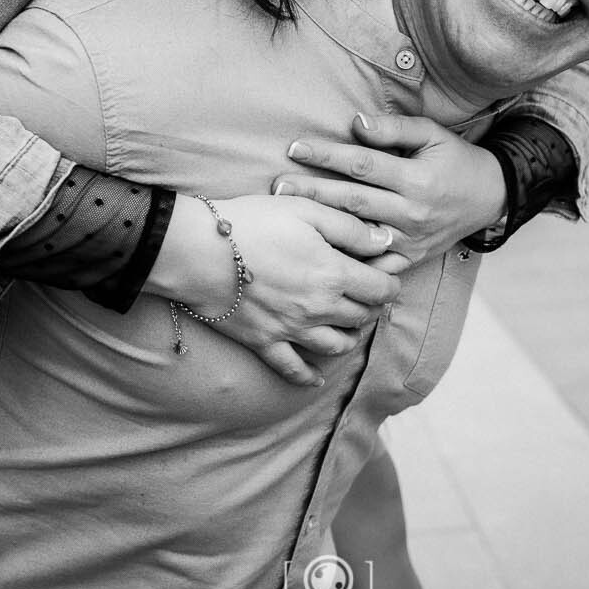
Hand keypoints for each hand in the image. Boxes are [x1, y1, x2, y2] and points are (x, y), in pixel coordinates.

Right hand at [145, 193, 407, 386]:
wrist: (197, 251)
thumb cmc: (251, 223)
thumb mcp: (306, 211)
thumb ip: (351, 228)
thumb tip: (385, 241)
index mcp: (334, 275)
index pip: (382, 289)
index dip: (392, 280)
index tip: (388, 270)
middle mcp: (319, 309)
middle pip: (362, 317)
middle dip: (372, 304)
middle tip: (367, 289)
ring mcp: (291, 330)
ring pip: (336, 346)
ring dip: (349, 336)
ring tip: (348, 324)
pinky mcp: (264, 342)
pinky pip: (293, 369)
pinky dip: (309, 376)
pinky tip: (317, 378)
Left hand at [273, 113, 506, 266]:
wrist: (490, 198)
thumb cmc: (456, 160)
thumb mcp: (433, 134)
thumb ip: (394, 129)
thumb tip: (355, 123)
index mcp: (416, 180)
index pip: (363, 164)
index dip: (328, 154)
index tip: (295, 147)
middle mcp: (412, 213)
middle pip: (353, 201)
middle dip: (312, 192)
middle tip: (276, 187)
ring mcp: (410, 240)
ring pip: (358, 234)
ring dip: (322, 226)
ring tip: (288, 218)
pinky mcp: (410, 259)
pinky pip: (374, 266)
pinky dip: (348, 263)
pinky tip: (319, 257)